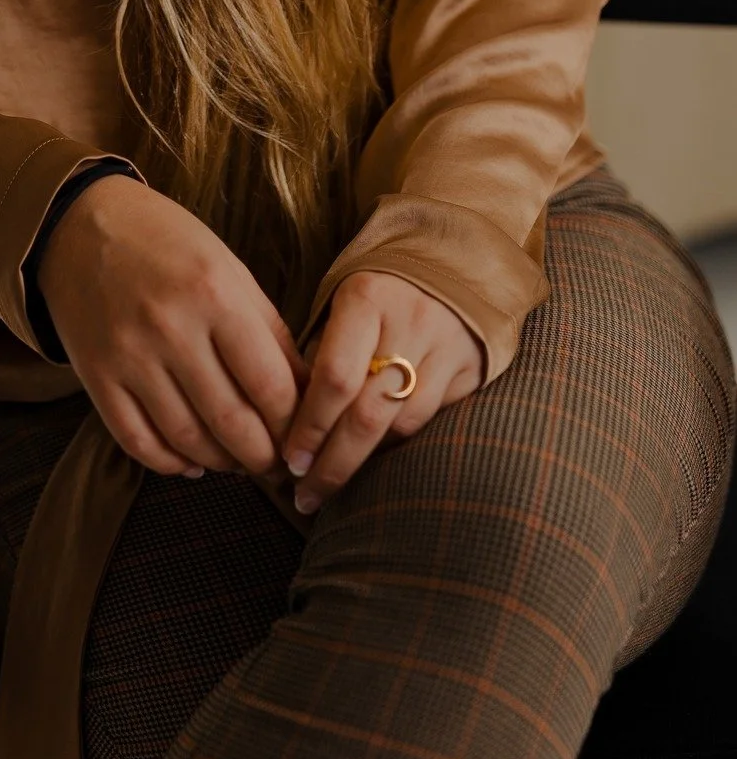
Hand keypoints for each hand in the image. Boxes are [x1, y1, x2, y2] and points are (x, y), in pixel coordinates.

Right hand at [37, 177, 307, 477]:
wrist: (80, 223)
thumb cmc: (166, 241)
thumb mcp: (228, 266)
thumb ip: (267, 328)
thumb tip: (305, 390)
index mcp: (214, 293)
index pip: (270, 385)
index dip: (295, 425)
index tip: (304, 438)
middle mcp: (171, 327)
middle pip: (232, 422)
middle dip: (264, 457)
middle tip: (277, 464)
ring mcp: (129, 355)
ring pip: (186, 439)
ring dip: (222, 463)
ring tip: (239, 462)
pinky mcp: (95, 375)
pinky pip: (137, 441)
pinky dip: (169, 463)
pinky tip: (190, 461)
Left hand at [280, 271, 483, 513]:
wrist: (452, 263)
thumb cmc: (378, 294)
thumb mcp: (342, 304)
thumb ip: (321, 354)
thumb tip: (288, 425)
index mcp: (367, 299)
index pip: (334, 377)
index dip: (310, 426)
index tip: (289, 460)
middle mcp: (410, 322)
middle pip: (367, 413)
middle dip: (333, 463)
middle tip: (306, 495)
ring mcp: (446, 348)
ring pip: (401, 426)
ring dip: (364, 464)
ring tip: (332, 485)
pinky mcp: (471, 370)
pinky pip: (430, 424)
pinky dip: (398, 447)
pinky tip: (374, 462)